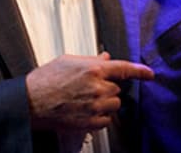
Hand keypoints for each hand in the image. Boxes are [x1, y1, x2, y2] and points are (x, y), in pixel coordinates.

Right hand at [25, 52, 153, 131]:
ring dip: (105, 103)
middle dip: (108, 88)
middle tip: (90, 87)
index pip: (124, 68)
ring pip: (114, 105)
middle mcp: (97, 88)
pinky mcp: (90, 122)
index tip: (149, 74)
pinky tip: (85, 110)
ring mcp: (95, 107)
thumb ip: (91, 60)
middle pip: (117, 89)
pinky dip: (100, 116)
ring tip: (86, 100)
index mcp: (93, 70)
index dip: (140, 71)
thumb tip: (105, 58)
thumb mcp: (68, 61)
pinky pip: (106, 120)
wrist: (31, 101)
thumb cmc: (45, 80)